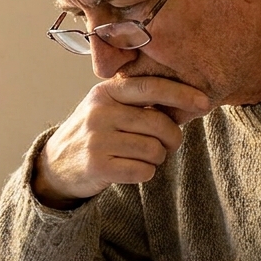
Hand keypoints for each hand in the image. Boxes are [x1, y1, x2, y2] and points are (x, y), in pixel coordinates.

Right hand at [33, 75, 209, 206]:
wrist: (56, 164)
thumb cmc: (95, 133)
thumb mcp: (107, 106)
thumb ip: (137, 100)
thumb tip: (188, 100)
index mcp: (105, 92)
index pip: (150, 87)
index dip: (181, 94)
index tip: (204, 103)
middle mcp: (100, 112)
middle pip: (158, 123)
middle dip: (173, 138)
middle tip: (170, 144)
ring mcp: (97, 140)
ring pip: (154, 150)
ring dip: (158, 158)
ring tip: (145, 157)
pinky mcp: (98, 166)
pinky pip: (142, 171)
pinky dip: (145, 173)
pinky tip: (133, 169)